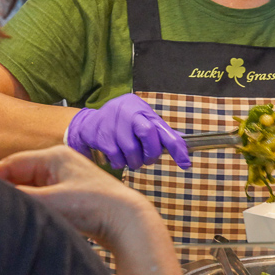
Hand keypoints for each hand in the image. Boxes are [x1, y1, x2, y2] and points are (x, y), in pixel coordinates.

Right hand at [0, 145, 163, 249]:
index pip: (12, 162)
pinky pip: (42, 198)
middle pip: (19, 174)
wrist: (128, 222)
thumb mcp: (51, 201)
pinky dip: (30, 206)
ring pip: (30, 187)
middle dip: (2, 188)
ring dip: (16, 199)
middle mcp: (60, 163)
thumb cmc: (94, 206)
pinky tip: (20, 217)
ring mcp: (66, 179)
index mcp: (55, 156)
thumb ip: (20, 197)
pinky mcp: (72, 195)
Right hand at [66, 93, 190, 169]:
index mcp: (143, 110)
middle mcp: (129, 113)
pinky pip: (117, 159)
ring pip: (133, 154)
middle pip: (150, 141)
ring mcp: (114, 125)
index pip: (164, 130)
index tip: (186, 163)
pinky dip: (119, 163)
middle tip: (146, 159)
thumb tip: (183, 146)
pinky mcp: (101, 137)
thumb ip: (159, 132)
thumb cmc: (122, 123)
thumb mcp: (141, 120)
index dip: (177, 148)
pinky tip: (116, 156)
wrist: (87, 122)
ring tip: (129, 156)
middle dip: (151, 156)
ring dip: (134, 162)